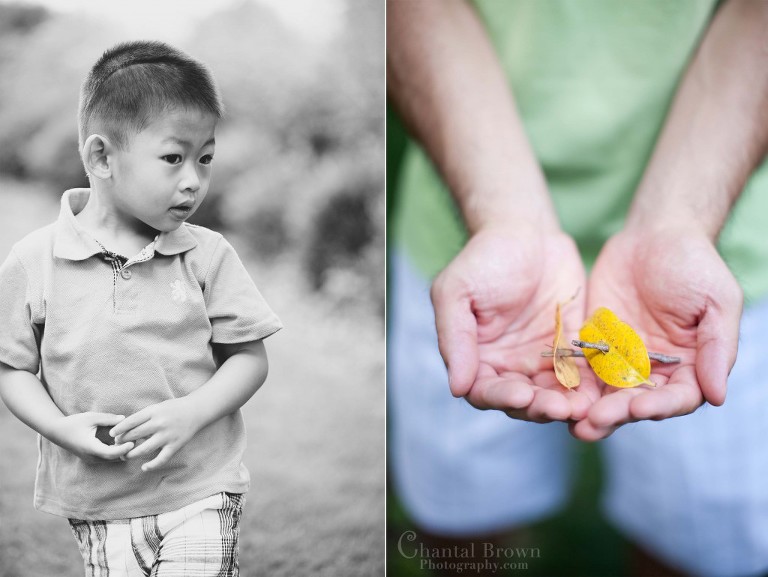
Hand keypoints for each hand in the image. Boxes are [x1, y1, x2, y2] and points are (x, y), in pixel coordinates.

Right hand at [48, 412, 133, 462]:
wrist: (57, 431)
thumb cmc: (74, 422)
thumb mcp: (91, 417)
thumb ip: (108, 419)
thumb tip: (124, 418)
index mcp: (90, 447)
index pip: (110, 453)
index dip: (123, 449)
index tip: (133, 442)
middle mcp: (91, 456)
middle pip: (113, 458)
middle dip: (126, 450)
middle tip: (138, 439)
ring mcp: (91, 459)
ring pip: (111, 459)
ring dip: (121, 452)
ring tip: (133, 439)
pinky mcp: (91, 458)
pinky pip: (107, 458)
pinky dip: (116, 452)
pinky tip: (122, 442)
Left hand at [110, 397, 201, 471]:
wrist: (196, 410)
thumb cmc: (174, 408)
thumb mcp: (157, 407)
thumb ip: (143, 417)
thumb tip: (125, 429)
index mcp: (154, 412)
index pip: (131, 422)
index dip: (119, 429)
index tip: (112, 434)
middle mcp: (159, 424)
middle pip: (135, 435)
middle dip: (123, 441)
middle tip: (117, 445)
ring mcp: (167, 436)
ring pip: (144, 449)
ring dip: (132, 454)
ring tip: (125, 456)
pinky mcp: (175, 445)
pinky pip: (161, 459)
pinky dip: (152, 465)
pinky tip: (144, 467)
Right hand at [431, 227, 598, 422]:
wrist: (526, 231)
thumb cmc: (484, 257)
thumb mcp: (456, 292)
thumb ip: (455, 338)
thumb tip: (457, 386)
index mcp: (476, 356)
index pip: (483, 391)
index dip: (500, 398)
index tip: (521, 394)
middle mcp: (507, 365)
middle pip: (521, 402)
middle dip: (538, 407)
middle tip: (558, 407)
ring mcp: (540, 360)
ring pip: (552, 395)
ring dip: (565, 405)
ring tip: (580, 407)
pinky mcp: (571, 349)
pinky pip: (581, 375)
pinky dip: (589, 387)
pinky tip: (599, 393)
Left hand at [572, 229, 741, 440]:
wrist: (653, 234)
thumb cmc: (694, 264)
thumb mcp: (716, 301)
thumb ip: (717, 347)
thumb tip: (717, 397)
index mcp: (690, 366)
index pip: (677, 397)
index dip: (659, 406)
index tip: (639, 408)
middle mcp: (655, 371)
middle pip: (637, 403)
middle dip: (617, 414)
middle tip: (594, 422)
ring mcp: (622, 361)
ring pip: (606, 394)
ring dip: (590, 410)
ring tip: (574, 423)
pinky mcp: (594, 347)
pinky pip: (581, 370)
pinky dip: (570, 385)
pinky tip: (554, 395)